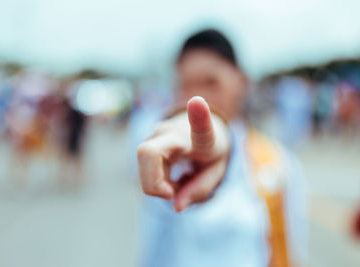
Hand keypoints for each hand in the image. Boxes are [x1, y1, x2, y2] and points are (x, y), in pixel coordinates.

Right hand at [137, 96, 230, 211]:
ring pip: (144, 165)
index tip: (197, 101)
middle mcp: (175, 132)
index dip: (198, 117)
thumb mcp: (215, 172)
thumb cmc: (211, 151)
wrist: (202, 127)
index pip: (201, 127)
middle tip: (171, 194)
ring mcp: (157, 134)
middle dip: (154, 183)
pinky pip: (144, 168)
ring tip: (178, 183)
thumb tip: (176, 206)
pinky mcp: (147, 142)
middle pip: (148, 154)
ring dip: (158, 184)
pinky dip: (155, 181)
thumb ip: (199, 190)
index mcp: (203, 138)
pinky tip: (169, 179)